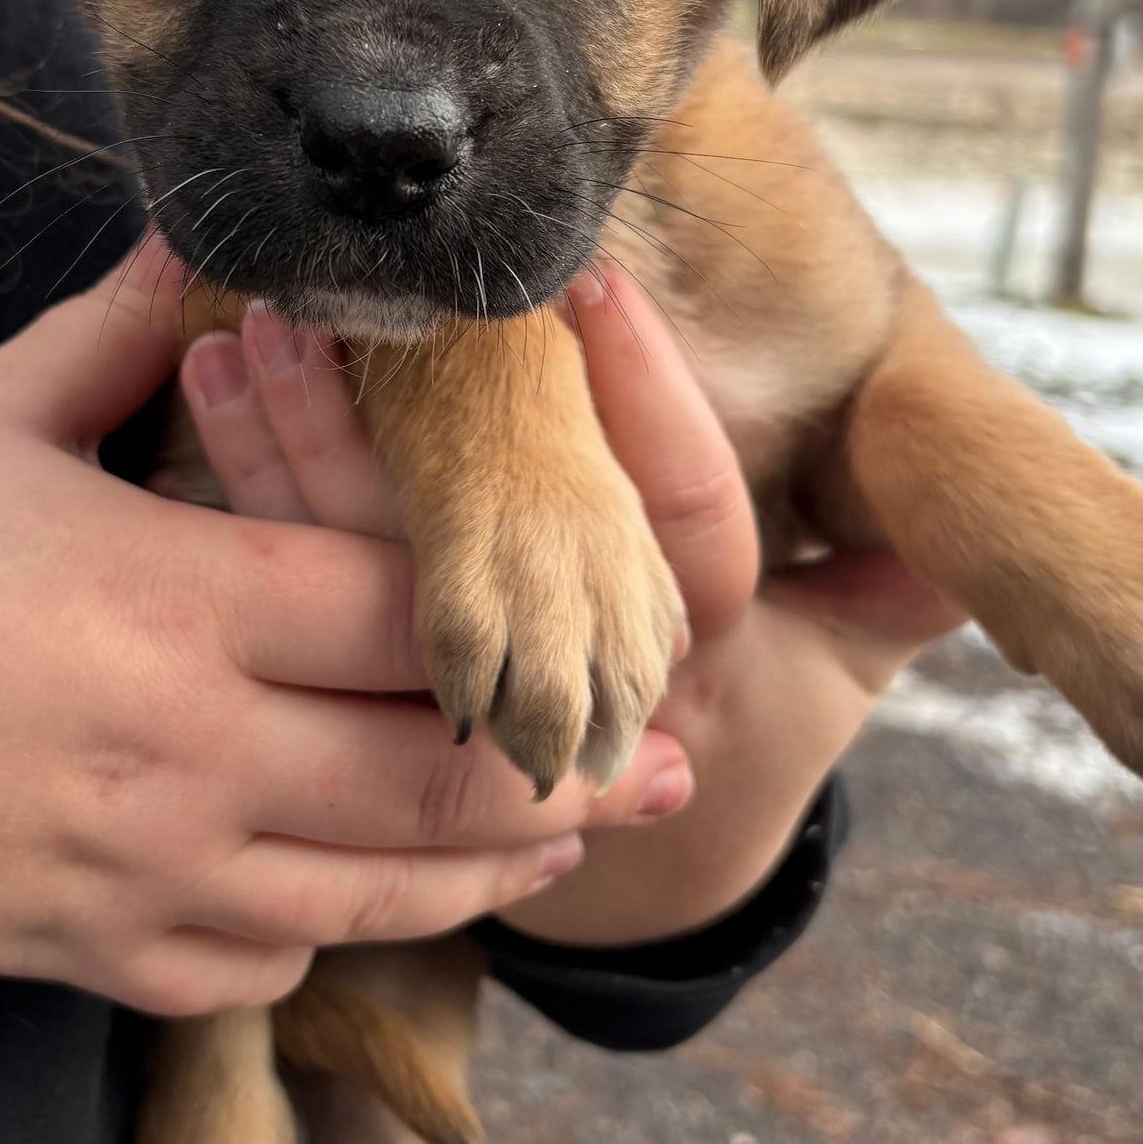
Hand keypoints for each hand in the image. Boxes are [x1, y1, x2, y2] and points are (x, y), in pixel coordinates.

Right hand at [0, 246, 692, 1013]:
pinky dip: (327, 939)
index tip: (587, 619)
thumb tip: (196, 248)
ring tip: (569, 849)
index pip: (401, 613)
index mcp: (183, 602)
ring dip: (487, 874)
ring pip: (370, 892)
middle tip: (659, 767)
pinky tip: (366, 909)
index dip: (504, 618)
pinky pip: (254, 965)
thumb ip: (116, 338)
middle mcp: (196, 749)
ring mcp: (153, 866)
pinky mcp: (98, 949)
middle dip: (559, 771)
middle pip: (429, 772)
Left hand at [193, 266, 962, 951]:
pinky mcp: (354, 701)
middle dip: (414, 434)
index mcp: (690, 657)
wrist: (627, 852)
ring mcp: (449, 703)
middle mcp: (556, 691)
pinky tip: (194, 388)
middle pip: (478, 567)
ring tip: (242, 338)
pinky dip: (239, 494)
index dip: (643, 409)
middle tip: (355, 310)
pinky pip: (289, 604)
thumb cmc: (744, 713)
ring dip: (293, 455)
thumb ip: (873, 605)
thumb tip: (948, 562)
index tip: (590, 291)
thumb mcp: (822, 669)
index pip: (676, 535)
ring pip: (360, 583)